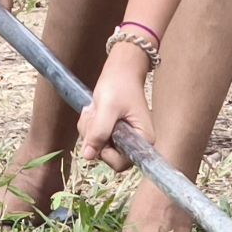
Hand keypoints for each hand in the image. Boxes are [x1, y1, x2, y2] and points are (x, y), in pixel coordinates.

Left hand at [77, 47, 153, 173]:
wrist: (121, 68)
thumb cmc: (119, 84)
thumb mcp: (108, 107)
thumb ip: (99, 132)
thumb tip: (88, 156)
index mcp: (143, 140)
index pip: (121, 163)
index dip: (105, 152)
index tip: (100, 132)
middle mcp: (135, 143)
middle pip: (107, 156)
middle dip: (95, 137)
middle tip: (95, 115)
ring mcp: (123, 138)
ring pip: (98, 147)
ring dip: (90, 129)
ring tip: (96, 109)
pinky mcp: (113, 132)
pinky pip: (95, 138)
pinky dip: (90, 126)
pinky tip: (95, 110)